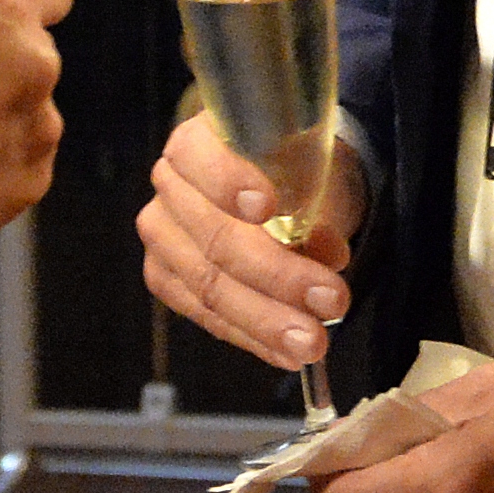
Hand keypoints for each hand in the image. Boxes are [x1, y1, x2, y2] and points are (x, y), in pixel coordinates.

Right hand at [137, 110, 365, 368]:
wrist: (286, 181)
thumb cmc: (297, 166)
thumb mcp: (314, 166)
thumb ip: (312, 202)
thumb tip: (323, 252)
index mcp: (198, 138)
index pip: (199, 158)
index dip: (229, 182)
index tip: (269, 208)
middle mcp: (169, 184)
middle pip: (214, 239)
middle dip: (277, 277)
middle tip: (330, 301)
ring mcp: (162, 234)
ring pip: (210, 287)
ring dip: (267, 321)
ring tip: (313, 343)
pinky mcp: (166, 277)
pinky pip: (207, 316)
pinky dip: (252, 338)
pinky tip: (286, 354)